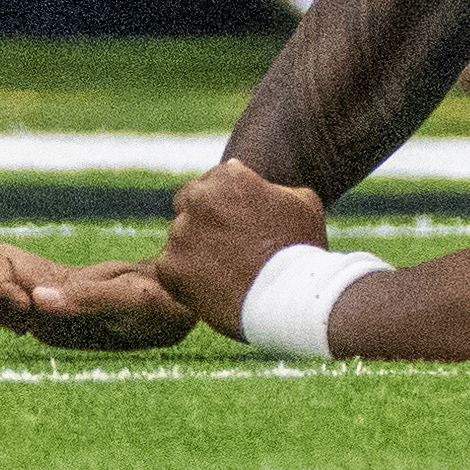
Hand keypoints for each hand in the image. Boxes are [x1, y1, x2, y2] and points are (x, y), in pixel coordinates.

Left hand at [0, 239, 195, 350]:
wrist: (178, 309)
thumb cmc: (160, 305)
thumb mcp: (133, 298)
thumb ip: (89, 299)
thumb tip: (36, 299)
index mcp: (53, 325)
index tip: (4, 252)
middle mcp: (43, 322)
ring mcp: (49, 310)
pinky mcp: (59, 294)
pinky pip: (16, 285)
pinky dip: (3, 268)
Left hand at [156, 157, 327, 340]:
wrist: (287, 294)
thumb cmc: (299, 246)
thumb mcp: (300, 200)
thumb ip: (271, 188)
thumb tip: (260, 188)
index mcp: (230, 176)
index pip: (212, 180)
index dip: (222, 199)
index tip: (232, 218)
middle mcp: (200, 198)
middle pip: (187, 201)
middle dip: (200, 216)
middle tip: (220, 241)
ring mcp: (181, 233)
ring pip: (178, 236)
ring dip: (192, 246)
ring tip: (220, 269)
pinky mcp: (169, 267)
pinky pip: (169, 267)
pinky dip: (184, 275)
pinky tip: (209, 284)